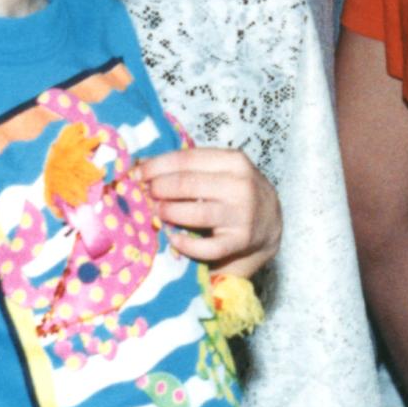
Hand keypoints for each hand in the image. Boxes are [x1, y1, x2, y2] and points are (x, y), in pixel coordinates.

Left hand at [137, 146, 281, 279]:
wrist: (269, 222)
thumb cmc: (235, 192)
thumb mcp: (221, 170)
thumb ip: (190, 167)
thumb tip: (142, 164)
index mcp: (234, 161)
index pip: (187, 159)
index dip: (157, 166)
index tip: (137, 174)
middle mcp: (240, 185)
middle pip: (187, 185)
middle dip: (159, 189)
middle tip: (146, 195)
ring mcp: (242, 214)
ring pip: (196, 214)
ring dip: (168, 213)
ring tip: (156, 213)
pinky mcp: (240, 241)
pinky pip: (206, 247)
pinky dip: (185, 244)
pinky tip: (174, 239)